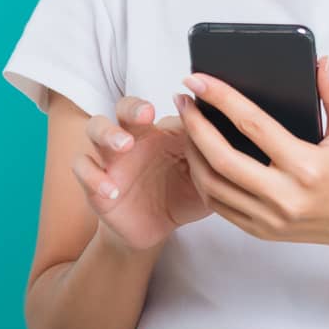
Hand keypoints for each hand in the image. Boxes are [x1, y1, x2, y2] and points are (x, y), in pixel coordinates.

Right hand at [72, 95, 211, 251]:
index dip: (174, 103)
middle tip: (146, 114)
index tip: (188, 100)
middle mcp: (136, 138)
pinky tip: (111, 190)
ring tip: (124, 146)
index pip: (168, 107)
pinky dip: (93, 177)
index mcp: (164, 132)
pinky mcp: (95, 181)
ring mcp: (113, 158)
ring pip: (97, 129)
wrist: (155, 227)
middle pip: (125, 107)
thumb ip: (217, 161)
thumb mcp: (205, 180)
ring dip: (108, 133)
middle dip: (133, 106)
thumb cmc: (183, 195)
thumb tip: (244, 141)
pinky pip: (84, 170)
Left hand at [176, 55, 328, 250]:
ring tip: (187, 126)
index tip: (198, 80)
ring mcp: (269, 217)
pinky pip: (219, 205)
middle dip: (194, 125)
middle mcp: (284, 196)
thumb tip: (321, 62)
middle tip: (182, 101)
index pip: (253, 125)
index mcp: (307, 167)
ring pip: (212, 184)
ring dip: (192, 152)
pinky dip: (203, 178)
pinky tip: (199, 156)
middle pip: (221, 157)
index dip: (222, 98)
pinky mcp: (260, 230)